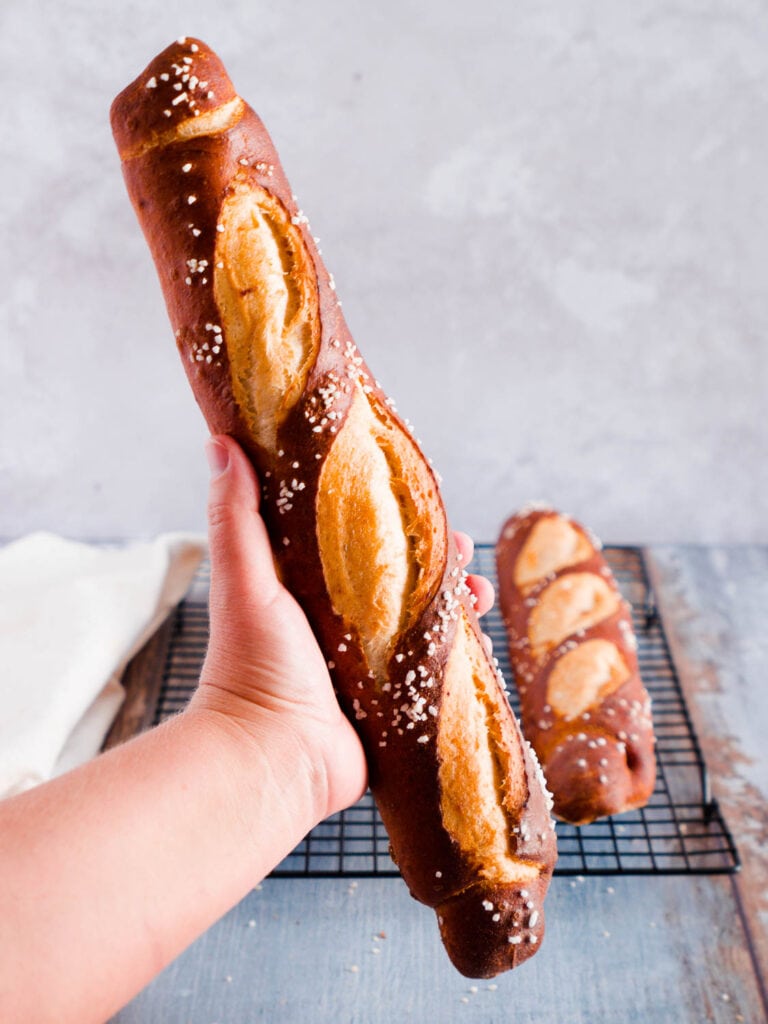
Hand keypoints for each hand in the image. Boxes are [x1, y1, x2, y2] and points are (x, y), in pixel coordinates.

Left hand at [193, 436, 494, 821]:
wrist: (271, 760)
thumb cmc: (250, 666)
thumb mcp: (246, 581)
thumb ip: (236, 516)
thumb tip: (221, 443)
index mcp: (308, 589)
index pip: (358, 539)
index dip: (391, 517)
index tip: (420, 497)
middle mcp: (341, 624)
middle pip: (402, 579)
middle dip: (437, 559)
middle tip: (464, 546)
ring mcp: (370, 665)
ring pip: (426, 622)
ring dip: (458, 602)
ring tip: (480, 592)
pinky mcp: (393, 703)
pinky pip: (436, 671)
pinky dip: (462, 652)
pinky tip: (482, 638)